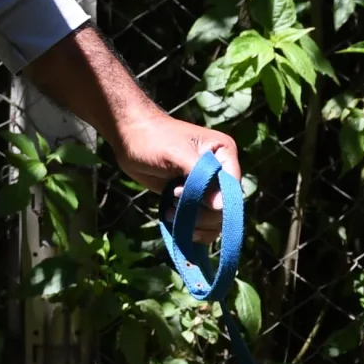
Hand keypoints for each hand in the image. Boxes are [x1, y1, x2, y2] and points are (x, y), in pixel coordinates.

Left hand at [113, 108, 239, 244]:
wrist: (130, 138)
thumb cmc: (152, 138)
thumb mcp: (176, 154)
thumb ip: (199, 178)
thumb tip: (221, 206)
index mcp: (224, 152)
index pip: (232, 187)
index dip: (214, 199)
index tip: (180, 192)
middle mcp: (221, 171)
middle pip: (225, 208)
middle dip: (200, 213)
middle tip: (173, 202)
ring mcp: (209, 186)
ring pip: (215, 219)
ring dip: (193, 221)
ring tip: (169, 210)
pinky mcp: (195, 197)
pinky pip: (202, 222)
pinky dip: (188, 225)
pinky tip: (168, 214)